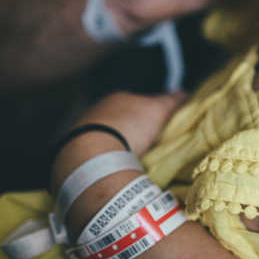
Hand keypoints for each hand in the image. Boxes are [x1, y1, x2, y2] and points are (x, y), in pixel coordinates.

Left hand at [70, 91, 187, 154]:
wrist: (93, 153)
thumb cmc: (129, 126)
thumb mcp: (158, 110)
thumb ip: (172, 101)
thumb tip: (183, 93)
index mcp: (118, 97)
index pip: (139, 102)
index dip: (151, 113)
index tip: (159, 126)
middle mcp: (99, 110)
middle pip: (123, 119)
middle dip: (133, 129)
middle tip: (148, 144)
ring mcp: (84, 129)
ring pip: (108, 135)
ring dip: (118, 143)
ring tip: (132, 158)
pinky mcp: (75, 149)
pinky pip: (97, 151)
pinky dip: (106, 156)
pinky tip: (115, 165)